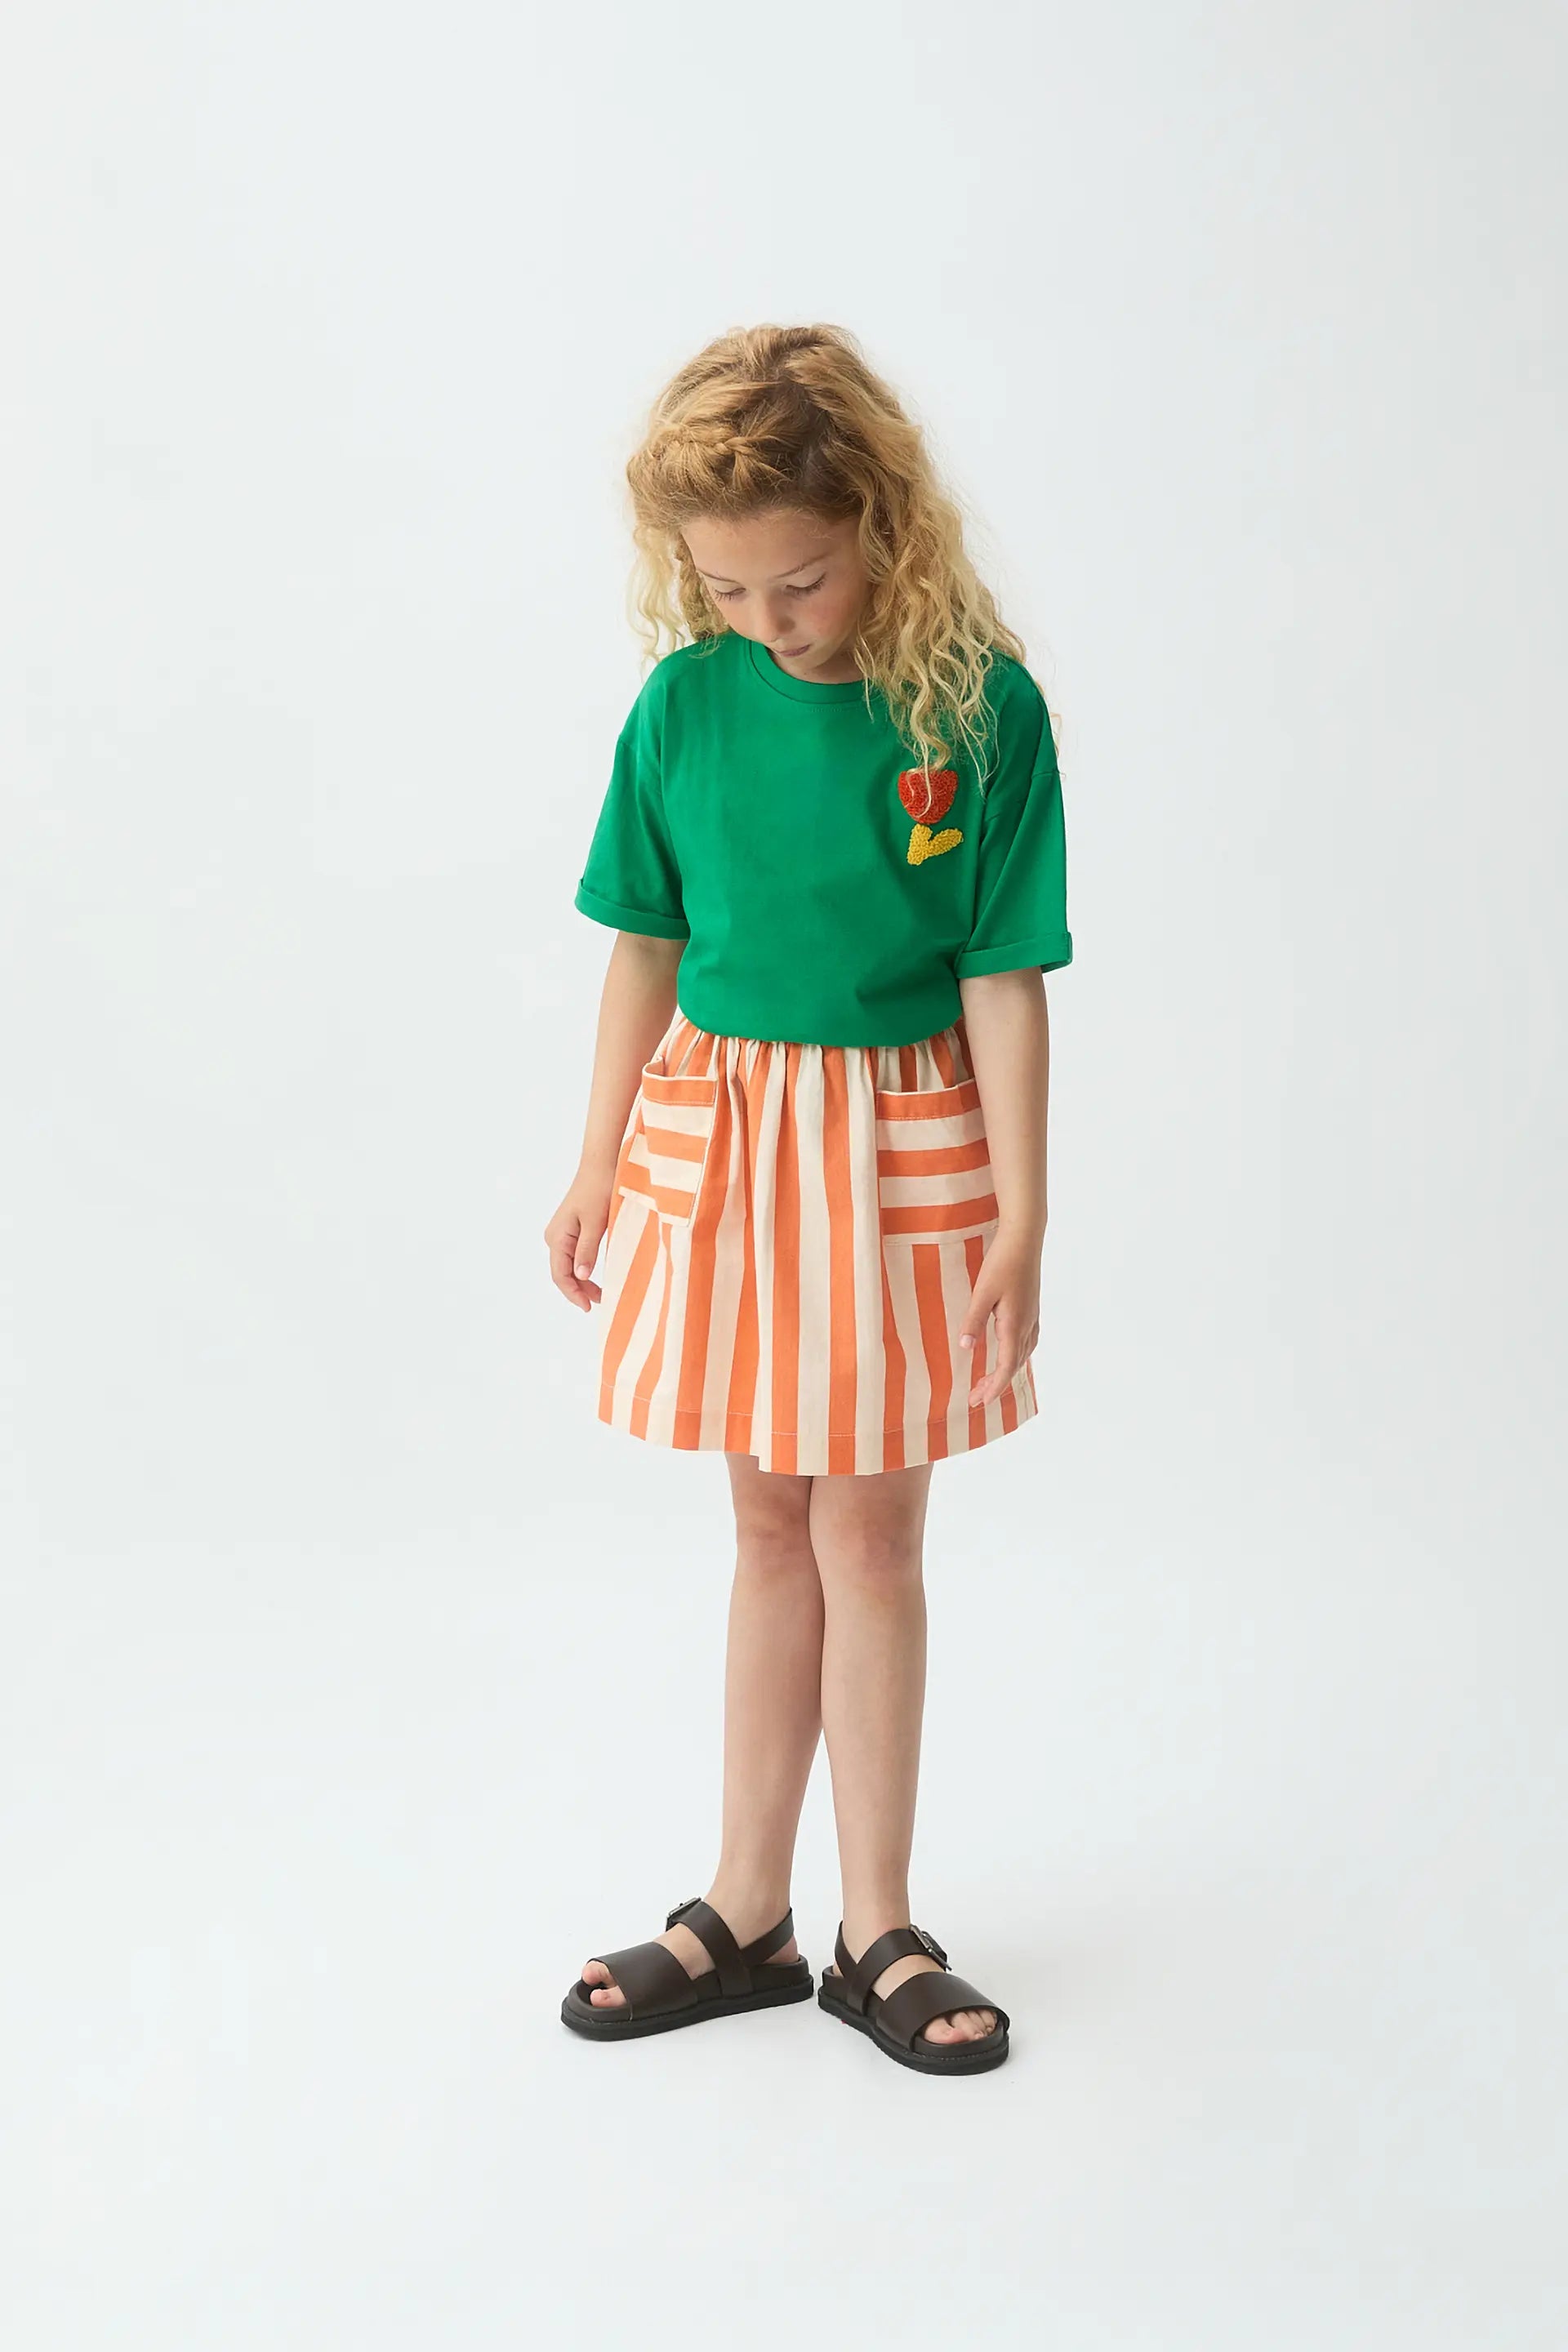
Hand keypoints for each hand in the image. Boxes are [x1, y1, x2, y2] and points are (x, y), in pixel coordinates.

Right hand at [544, 1171, 612, 1312]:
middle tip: (599, 1302)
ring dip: (581, 1281)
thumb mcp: (596, 1223)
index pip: (560, 1275)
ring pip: (567, 1265)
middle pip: (562, 1273)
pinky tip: (594, 1275)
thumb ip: (587, 1250)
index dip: (573, 1293)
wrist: (601, 1166)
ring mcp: (561, 1233)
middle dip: (578, 1290)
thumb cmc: (600, 1190)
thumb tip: (581, 1276)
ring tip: (599, 1294)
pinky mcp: (570, 1229)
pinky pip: (572, 1255)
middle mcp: (554, 1236)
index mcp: (557, 1237)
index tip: (589, 1307)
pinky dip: (582, 1268)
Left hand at [957, 1225, 1042, 1407]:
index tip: (978, 1402)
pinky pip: (1026, 1340)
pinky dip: (1016, 1354)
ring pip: (1022, 1354)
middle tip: (976, 1396)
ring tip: (989, 1379)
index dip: (993, 1387)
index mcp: (1015, 1324)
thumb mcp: (983, 1292)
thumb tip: (965, 1348)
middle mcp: (1027, 1324)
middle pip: (1014, 1364)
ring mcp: (1032, 1315)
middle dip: (996, 1384)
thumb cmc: (1003, 1261)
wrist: (1025, 1237)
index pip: (1006, 1367)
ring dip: (1006, 1370)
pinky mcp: (1031, 1306)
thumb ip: (973, 1320)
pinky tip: (1007, 1350)